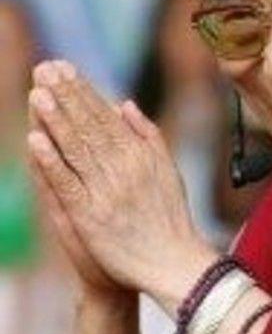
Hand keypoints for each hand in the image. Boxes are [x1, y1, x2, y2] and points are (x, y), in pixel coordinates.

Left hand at [27, 61, 215, 307]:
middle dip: (66, 97)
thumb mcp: (168, 170)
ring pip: (76, 149)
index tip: (64, 69)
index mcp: (141, 155)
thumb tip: (124, 103)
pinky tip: (35, 140)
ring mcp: (106, 191)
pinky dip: (51, 161)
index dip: (83, 91)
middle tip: (45, 69)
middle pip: (89, 126)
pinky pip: (67, 183)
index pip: (106, 117)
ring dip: (55, 120)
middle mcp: (124, 168)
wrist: (174, 264)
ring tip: (37, 94)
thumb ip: (147, 135)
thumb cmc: (171, 219)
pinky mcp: (91, 216)